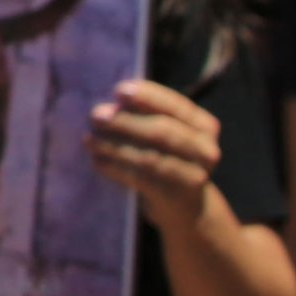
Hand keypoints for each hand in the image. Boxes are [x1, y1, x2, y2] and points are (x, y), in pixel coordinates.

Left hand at [88, 78, 220, 228]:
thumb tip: (108, 106)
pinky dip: (115, 168)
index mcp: (204, 126)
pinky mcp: (176, 196)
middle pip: (162, 131)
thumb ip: (143, 115)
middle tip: (95, 116)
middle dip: (126, 122)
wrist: (184, 205)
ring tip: (89, 140)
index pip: (176, 105)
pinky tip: (97, 160)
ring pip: (150, 157)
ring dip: (114, 147)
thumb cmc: (166, 156)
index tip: (119, 90)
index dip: (148, 96)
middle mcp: (206, 150)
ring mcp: (195, 175)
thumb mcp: (163, 132)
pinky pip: (141, 179)